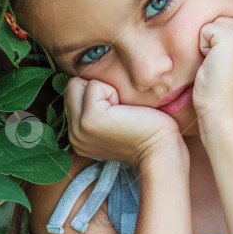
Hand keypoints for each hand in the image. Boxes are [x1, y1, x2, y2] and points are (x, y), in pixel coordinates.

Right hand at [64, 77, 187, 171]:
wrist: (160, 151)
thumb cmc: (146, 132)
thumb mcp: (111, 122)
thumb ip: (93, 108)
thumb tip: (88, 82)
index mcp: (77, 136)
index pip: (73, 94)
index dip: (96, 95)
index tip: (117, 115)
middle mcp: (73, 135)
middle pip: (72, 86)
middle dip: (97, 90)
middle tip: (119, 112)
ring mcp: (79, 128)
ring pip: (79, 83)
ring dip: (104, 91)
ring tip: (121, 112)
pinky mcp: (91, 119)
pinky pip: (94, 86)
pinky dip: (113, 92)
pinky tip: (125, 112)